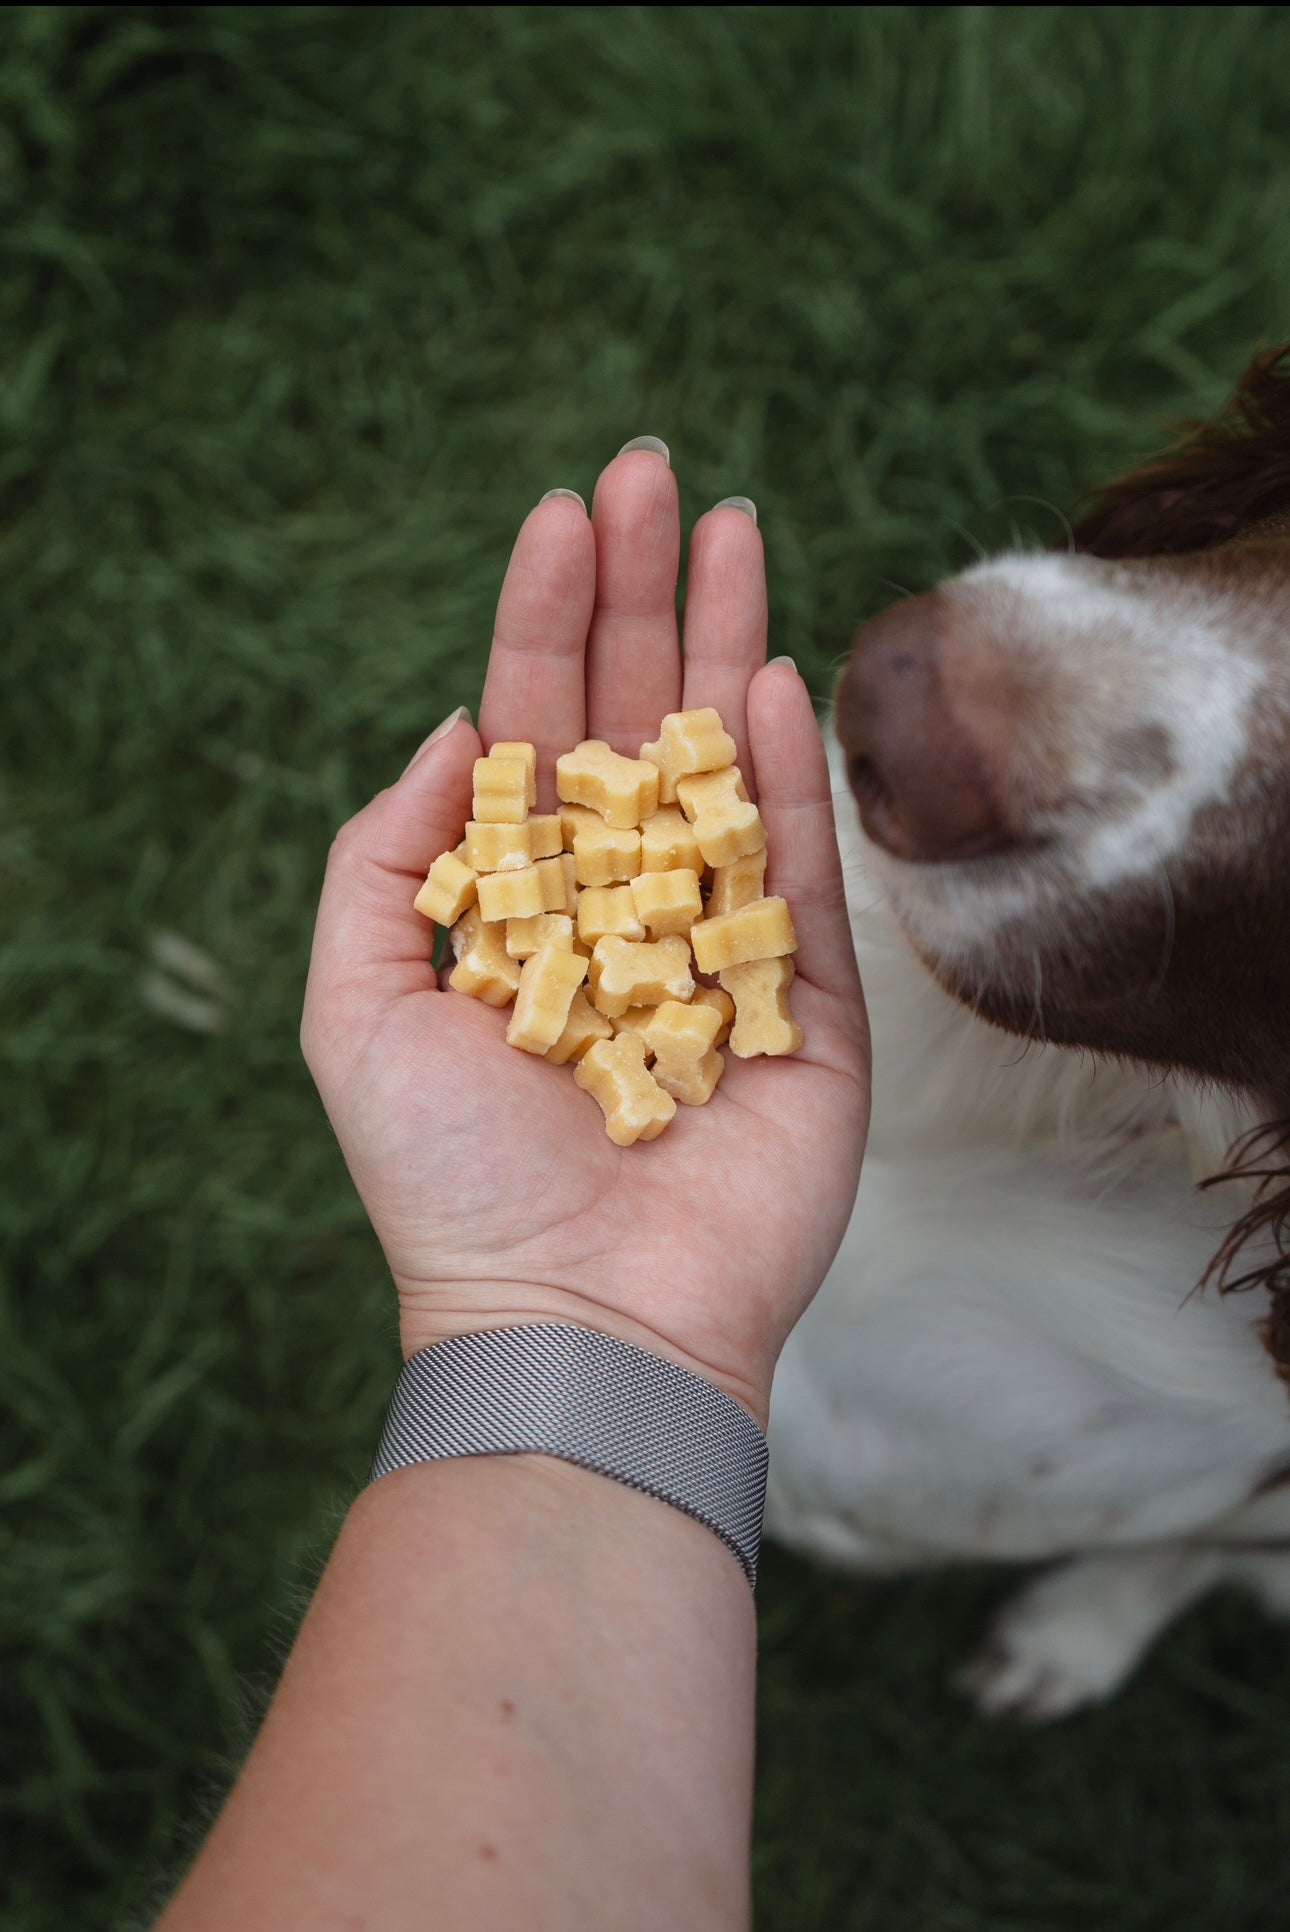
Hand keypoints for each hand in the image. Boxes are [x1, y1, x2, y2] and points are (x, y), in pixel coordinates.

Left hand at [301, 448, 869, 1424]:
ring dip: (726, 638)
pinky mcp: (807, 1000)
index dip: (546, 620)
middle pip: (636, 719)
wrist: (582, 1315)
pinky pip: (796, 862)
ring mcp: (719, 944)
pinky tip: (770, 667)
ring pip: (726, 762)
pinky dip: (786, 765)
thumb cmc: (452, 1179)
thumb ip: (383, 860)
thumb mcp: (355, 1006)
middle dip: (643, 592)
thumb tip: (455, 730)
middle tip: (655, 470)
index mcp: (520, 903)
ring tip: (733, 521)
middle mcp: (620, 905)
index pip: (538, 730)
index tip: (562, 510)